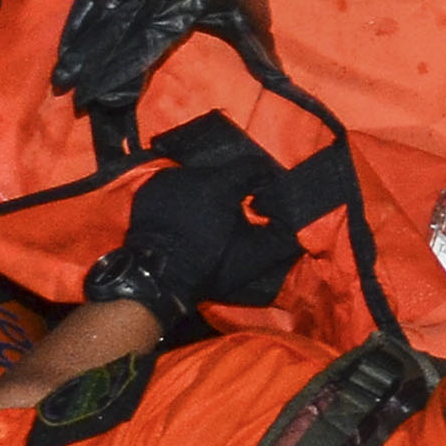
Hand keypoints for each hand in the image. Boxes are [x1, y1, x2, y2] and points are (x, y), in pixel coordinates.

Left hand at [86, 141, 311, 330]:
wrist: (157, 279)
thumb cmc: (208, 265)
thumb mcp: (254, 256)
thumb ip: (281, 235)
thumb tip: (297, 222)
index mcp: (220, 183)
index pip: (252, 166)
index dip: (264, 178)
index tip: (266, 194)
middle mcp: (191, 173)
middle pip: (223, 173)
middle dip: (233, 189)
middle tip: (237, 211)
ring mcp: (166, 180)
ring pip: (197, 179)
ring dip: (206, 193)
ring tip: (208, 216)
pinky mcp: (148, 192)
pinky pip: (173, 188)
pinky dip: (182, 199)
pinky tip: (185, 218)